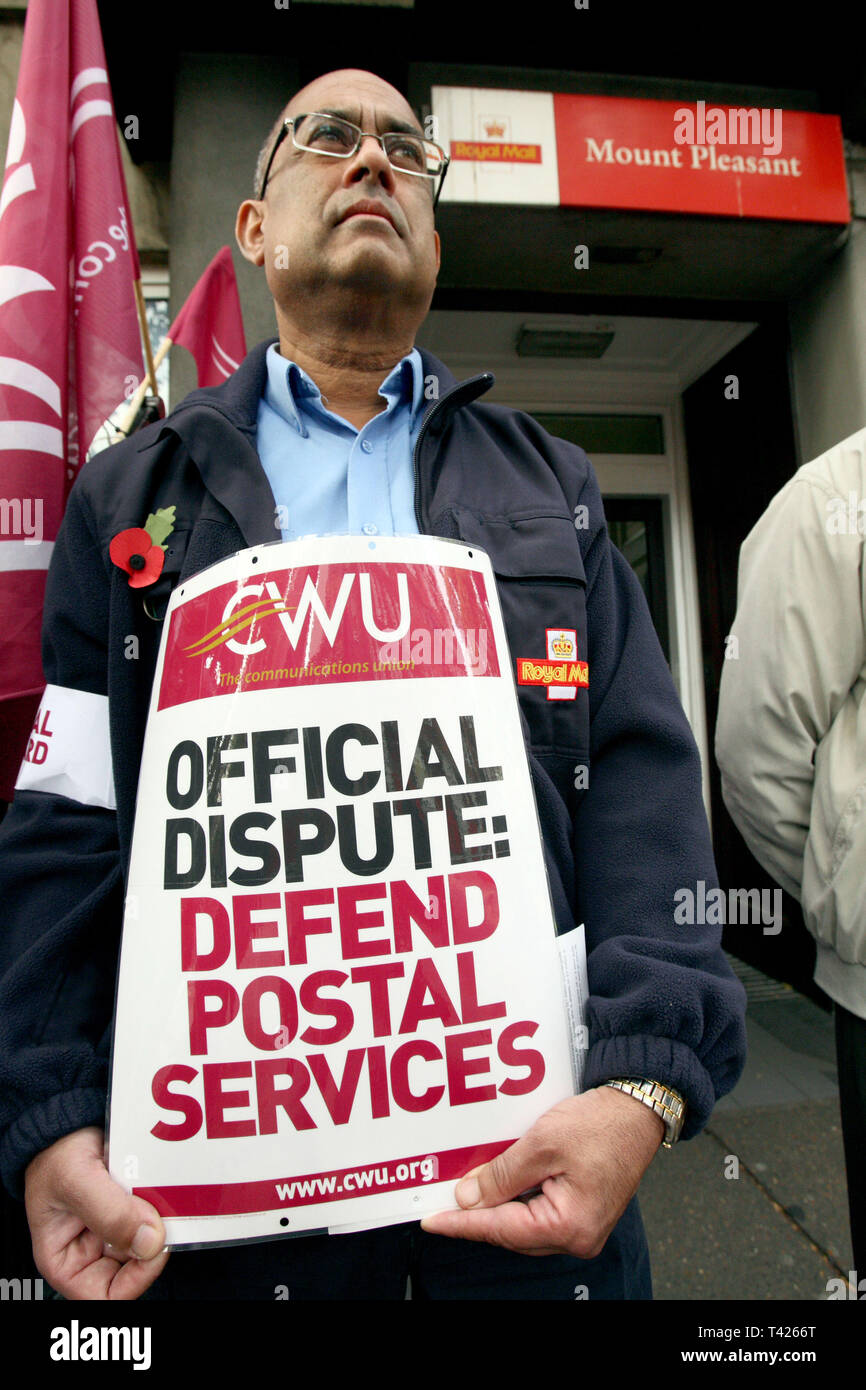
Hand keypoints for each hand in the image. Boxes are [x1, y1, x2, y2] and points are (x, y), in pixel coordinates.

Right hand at [24, 1126, 168, 1299]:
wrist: (68, 1120)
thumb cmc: (55, 1154)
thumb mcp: (76, 1182)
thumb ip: (111, 1214)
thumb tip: (150, 1242)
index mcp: (66, 1261)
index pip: (106, 1296)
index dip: (135, 1278)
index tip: (154, 1246)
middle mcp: (92, 1252)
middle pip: (134, 1268)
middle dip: (153, 1242)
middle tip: (164, 1211)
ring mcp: (114, 1230)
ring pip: (150, 1240)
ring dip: (162, 1219)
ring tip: (162, 1191)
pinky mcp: (132, 1209)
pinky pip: (155, 1216)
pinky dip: (164, 1202)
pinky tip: (165, 1183)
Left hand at [420, 1085, 663, 1255]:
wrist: (638, 1108)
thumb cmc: (600, 1124)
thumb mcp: (541, 1145)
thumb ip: (501, 1176)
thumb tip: (468, 1199)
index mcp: (569, 1225)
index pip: (501, 1229)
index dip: (462, 1224)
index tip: (431, 1221)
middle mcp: (578, 1236)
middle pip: (513, 1232)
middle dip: (477, 1217)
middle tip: (441, 1204)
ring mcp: (584, 1227)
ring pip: (525, 1224)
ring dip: (496, 1208)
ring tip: (464, 1193)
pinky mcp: (584, 1211)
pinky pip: (540, 1213)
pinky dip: (516, 1201)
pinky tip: (498, 1186)